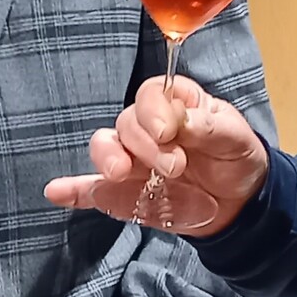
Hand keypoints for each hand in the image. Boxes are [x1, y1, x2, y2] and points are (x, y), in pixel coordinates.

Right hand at [45, 75, 268, 236]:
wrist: (239, 201)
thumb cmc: (235, 155)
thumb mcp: (233, 135)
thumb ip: (206, 125)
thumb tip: (178, 121)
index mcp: (173, 103)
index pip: (149, 94)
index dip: (153, 110)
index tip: (168, 132)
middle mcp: (146, 126)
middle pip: (126, 123)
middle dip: (144, 144)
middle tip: (175, 167)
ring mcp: (132, 159)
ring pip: (105, 147)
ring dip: (107, 158)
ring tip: (120, 174)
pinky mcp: (123, 192)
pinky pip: (92, 188)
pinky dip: (74, 189)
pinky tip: (57, 192)